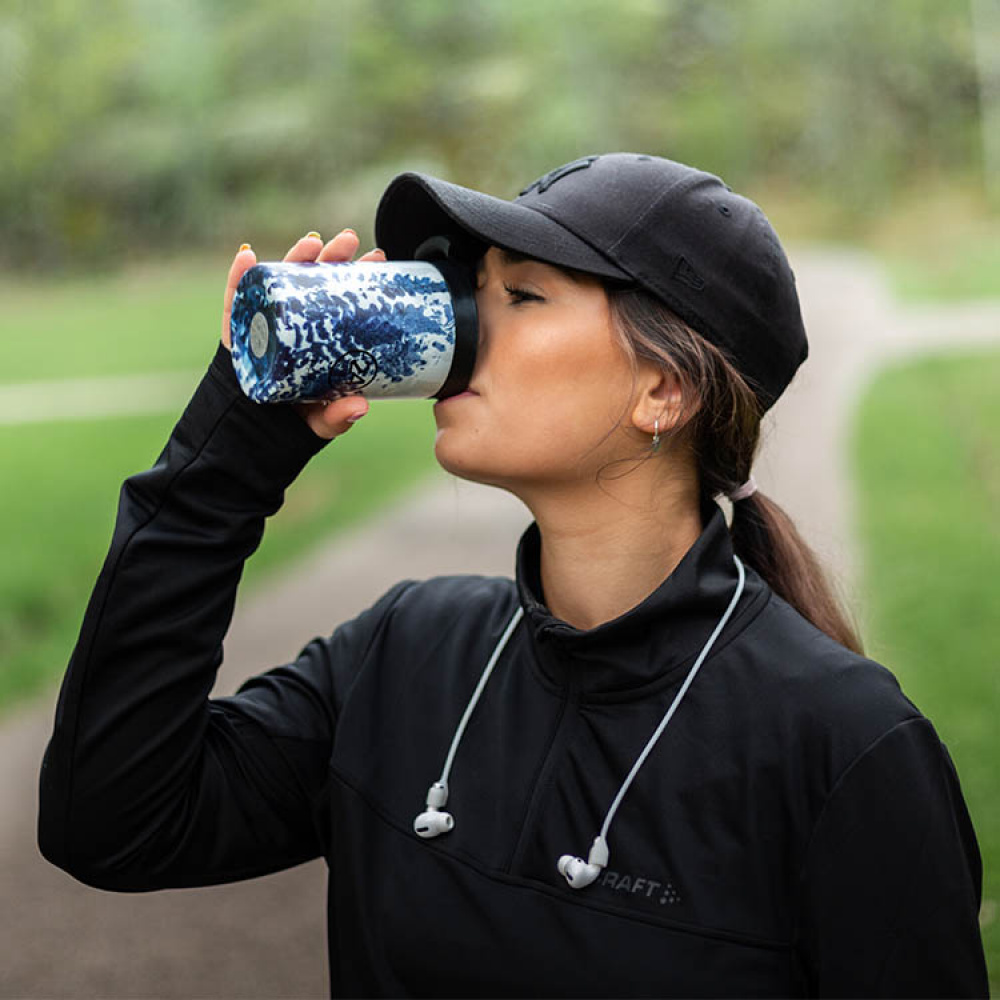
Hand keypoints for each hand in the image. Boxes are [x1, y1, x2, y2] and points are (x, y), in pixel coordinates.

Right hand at [221, 229, 386, 439]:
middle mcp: (294, 324)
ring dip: (292, 258)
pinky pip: (234, 303)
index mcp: (319, 337)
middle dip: (331, 257)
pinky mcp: (236, 334)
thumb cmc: (294, 422)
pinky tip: (247, 257)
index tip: (376, 259)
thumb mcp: (321, 421)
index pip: (339, 300)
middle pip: (312, 283)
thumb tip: (360, 407)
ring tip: (310, 242)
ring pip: (278, 283)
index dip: (356, 277)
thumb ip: (338, 416)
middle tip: (349, 241)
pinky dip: (238, 279)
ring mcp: (264, 324)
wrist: (252, 437)